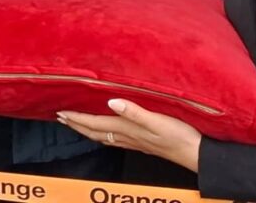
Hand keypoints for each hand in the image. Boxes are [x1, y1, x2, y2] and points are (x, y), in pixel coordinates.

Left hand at [58, 99, 202, 172]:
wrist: (195, 153)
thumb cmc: (179, 135)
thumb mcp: (158, 120)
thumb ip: (134, 111)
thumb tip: (111, 102)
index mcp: (127, 128)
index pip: (94, 123)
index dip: (76, 118)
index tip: (60, 113)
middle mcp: (126, 136)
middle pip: (94, 131)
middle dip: (76, 125)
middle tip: (60, 118)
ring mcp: (133, 141)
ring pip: (102, 136)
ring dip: (86, 130)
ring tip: (75, 124)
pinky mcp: (141, 143)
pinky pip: (113, 139)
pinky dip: (101, 135)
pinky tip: (103, 133)